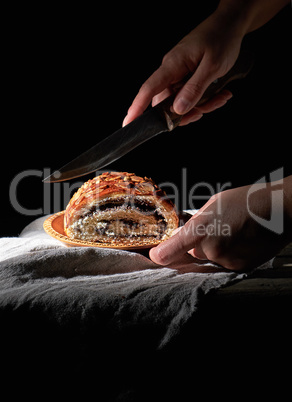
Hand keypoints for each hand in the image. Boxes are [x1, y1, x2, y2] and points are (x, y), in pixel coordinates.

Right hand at [123, 11, 243, 126]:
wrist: (230, 24)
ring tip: (218, 96)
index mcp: (173, 65)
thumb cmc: (221, 38)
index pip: (149, 89)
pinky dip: (205, 100)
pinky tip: (219, 93)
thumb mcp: (212, 66)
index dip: (137, 108)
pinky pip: (190, 96)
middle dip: (186, 112)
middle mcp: (172, 71)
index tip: (128, 123)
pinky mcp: (187, 78)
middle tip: (204, 109)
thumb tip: (178, 109)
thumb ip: (194, 89)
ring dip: (200, 106)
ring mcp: (179, 75)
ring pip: (181, 103)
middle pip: (167, 103)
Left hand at [150, 181, 290, 271]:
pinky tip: (239, 240)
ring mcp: (226, 261)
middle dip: (196, 244)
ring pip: (209, 258)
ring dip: (213, 249)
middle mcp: (212, 249)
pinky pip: (224, 263)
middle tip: (214, 229)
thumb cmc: (246, 201)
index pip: (172, 249)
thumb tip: (182, 232)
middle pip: (193, 252)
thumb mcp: (214, 203)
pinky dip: (227, 255)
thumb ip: (195, 220)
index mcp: (202, 229)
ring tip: (230, 232)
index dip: (161, 254)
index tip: (155, 254)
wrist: (280, 211)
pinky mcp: (239, 268)